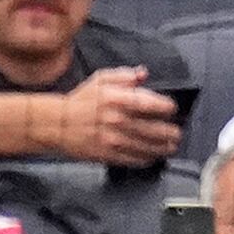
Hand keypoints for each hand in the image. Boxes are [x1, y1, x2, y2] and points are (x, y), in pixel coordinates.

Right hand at [54, 68, 180, 165]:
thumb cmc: (81, 101)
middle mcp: (118, 120)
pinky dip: (149, 158)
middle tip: (176, 132)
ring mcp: (115, 140)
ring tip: (170, 145)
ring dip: (165, 147)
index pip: (154, 104)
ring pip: (152, 147)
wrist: (57, 123)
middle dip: (172, 132)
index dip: (167, 107)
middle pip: (159, 130)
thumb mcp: (100, 80)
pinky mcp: (110, 155)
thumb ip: (124, 75)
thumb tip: (143, 74)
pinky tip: (153, 154)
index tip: (171, 109)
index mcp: (117, 99)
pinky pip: (138, 160)